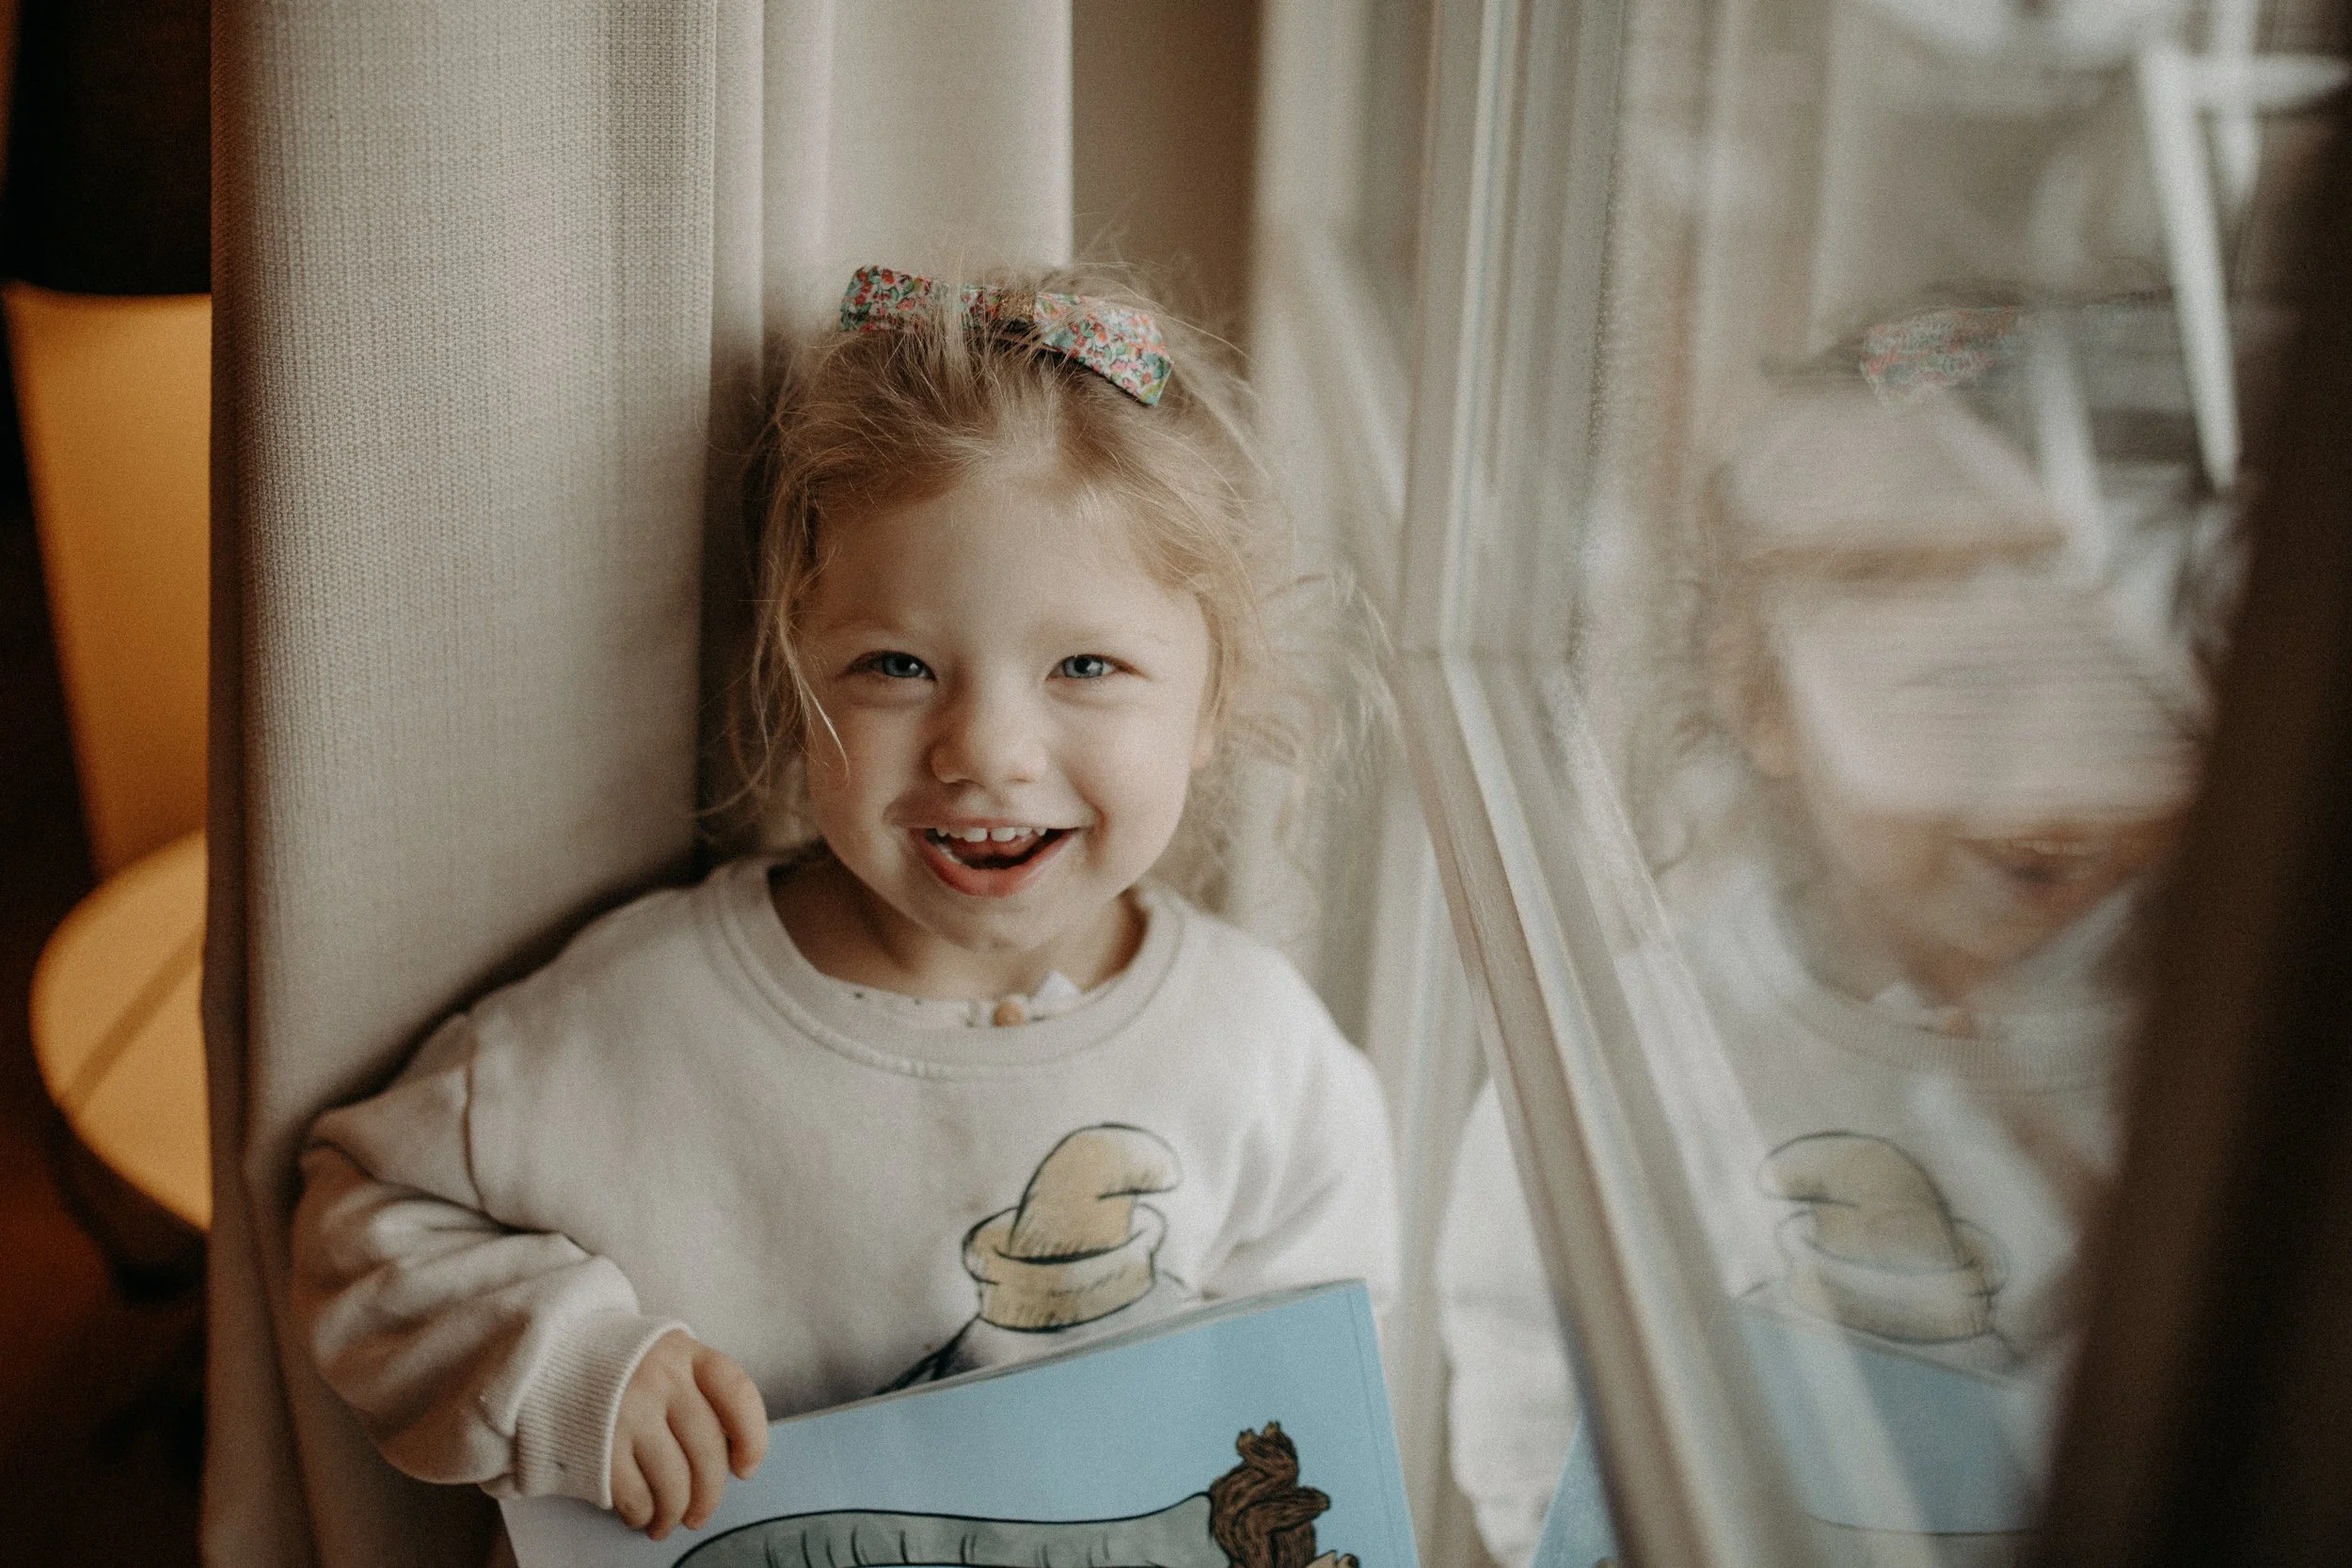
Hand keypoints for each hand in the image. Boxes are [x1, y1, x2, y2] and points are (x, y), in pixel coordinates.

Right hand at [610, 1330, 767, 1538]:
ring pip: (673, 1480)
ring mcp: (627, 1411)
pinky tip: (642, 1514)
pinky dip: (644, 1513)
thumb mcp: (665, 1357)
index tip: (746, 1468)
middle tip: (701, 1514)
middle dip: (710, 1494)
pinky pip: (636, 1494)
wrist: (549, 1356)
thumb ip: (698, 1392)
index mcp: (685, 1353)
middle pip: (707, 1449)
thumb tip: (728, 1454)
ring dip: (676, 1512)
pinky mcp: (597, 1444)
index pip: (737, 1393)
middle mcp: (660, 1378)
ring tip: (669, 1521)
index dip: (752, 1437)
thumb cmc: (620, 1368)